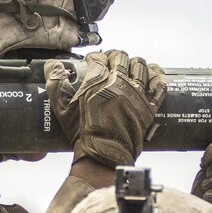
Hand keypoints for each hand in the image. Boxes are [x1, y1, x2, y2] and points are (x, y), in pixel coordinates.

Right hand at [45, 50, 165, 167]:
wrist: (103, 155)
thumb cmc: (81, 132)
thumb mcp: (61, 108)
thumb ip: (55, 82)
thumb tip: (52, 64)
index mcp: (98, 80)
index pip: (98, 57)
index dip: (94, 58)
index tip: (92, 63)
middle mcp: (119, 83)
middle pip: (120, 57)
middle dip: (113, 57)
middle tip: (109, 64)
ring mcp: (137, 94)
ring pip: (140, 65)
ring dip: (133, 63)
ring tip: (128, 67)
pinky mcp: (149, 106)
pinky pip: (159, 84)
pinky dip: (156, 75)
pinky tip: (151, 73)